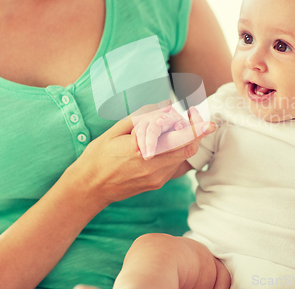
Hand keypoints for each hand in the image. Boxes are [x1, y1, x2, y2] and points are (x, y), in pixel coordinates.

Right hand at [63, 104, 215, 208]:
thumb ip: (143, 117)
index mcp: (141, 150)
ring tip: (176, 128)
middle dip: (197, 132)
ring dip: (187, 141)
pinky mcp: (157, 183)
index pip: (179, 139)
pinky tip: (170, 144)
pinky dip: (178, 152)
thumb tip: (167, 105)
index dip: (196, 128)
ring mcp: (157, 178)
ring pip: (184, 157)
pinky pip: (176, 166)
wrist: (89, 188)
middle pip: (188, 148)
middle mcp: (153, 166)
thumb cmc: (99, 155)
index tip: (204, 118)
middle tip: (194, 117)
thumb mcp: (116, 130)